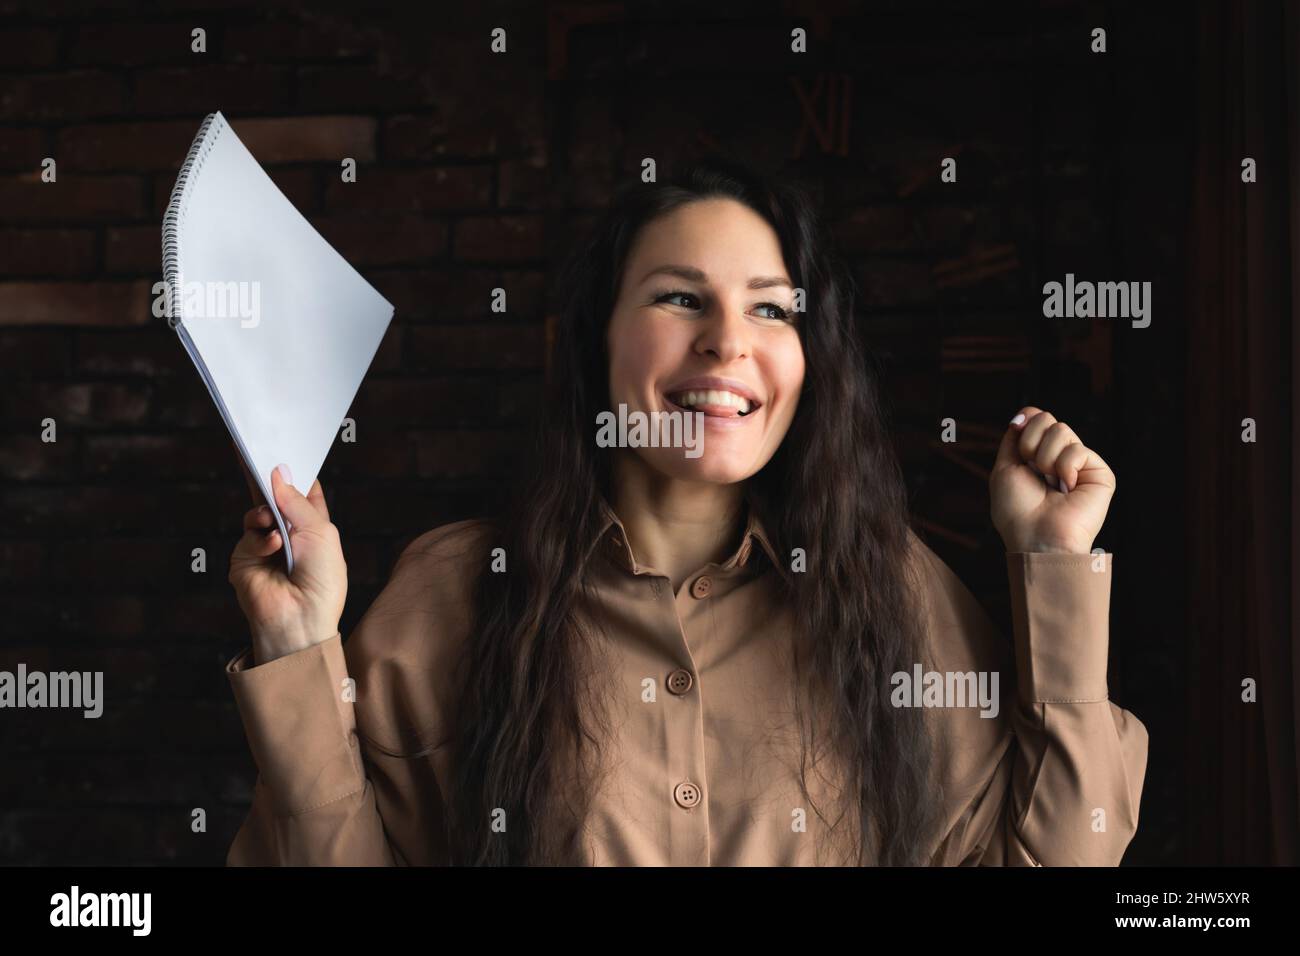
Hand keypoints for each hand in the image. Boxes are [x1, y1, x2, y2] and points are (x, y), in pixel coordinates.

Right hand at [228, 456, 346, 664]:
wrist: (300, 619)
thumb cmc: (322, 580)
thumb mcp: (320, 532)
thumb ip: (297, 501)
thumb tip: (277, 472)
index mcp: (314, 527)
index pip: (304, 492)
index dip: (295, 472)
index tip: (286, 448)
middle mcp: (289, 535)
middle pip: (274, 498)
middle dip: (268, 478)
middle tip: (259, 453)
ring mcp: (265, 547)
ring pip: (257, 512)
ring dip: (266, 513)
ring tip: (275, 524)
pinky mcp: (245, 560)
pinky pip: (248, 535)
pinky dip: (260, 537)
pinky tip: (272, 545)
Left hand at [989, 406, 1115, 554]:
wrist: (1036, 537)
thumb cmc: (1016, 510)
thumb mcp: (1004, 468)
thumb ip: (1014, 439)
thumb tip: (1023, 414)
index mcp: (1037, 456)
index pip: (1036, 417)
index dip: (1026, 422)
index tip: (1018, 439)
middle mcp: (1059, 457)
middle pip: (1047, 419)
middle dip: (1031, 444)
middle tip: (1034, 471)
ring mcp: (1080, 464)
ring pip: (1061, 430)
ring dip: (1045, 459)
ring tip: (1050, 483)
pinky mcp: (1099, 473)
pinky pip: (1078, 449)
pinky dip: (1065, 468)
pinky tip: (1068, 488)